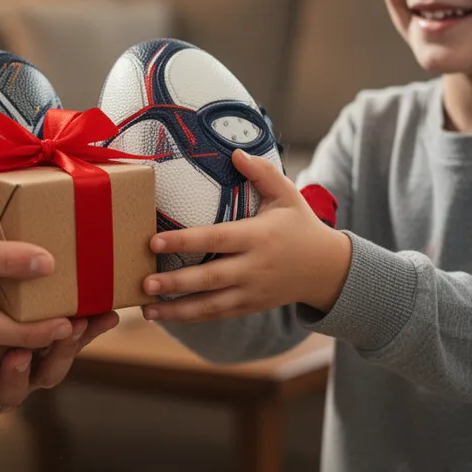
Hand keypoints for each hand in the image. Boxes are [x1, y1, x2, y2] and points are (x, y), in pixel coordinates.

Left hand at [0, 312, 119, 422]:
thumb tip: (0, 198)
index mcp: (19, 332)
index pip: (64, 332)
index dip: (88, 325)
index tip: (105, 311)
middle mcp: (8, 364)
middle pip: (50, 366)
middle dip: (63, 349)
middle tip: (70, 329)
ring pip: (13, 390)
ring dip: (19, 375)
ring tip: (18, 355)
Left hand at [141, 150, 351, 322]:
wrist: (327, 269)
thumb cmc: (300, 226)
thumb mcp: (288, 195)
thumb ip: (262, 173)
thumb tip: (236, 154)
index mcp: (259, 236)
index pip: (217, 239)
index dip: (185, 241)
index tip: (155, 241)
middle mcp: (254, 267)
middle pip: (210, 278)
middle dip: (175, 282)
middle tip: (144, 282)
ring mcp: (252, 291)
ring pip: (210, 305)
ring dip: (177, 309)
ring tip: (146, 308)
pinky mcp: (249, 307)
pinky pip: (217, 315)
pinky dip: (190, 317)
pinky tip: (164, 315)